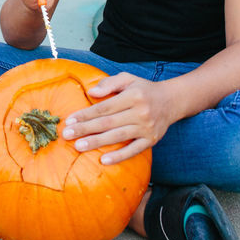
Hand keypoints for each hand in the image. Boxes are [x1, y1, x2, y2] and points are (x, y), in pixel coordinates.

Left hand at [61, 73, 177, 164]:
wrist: (172, 101)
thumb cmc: (144, 89)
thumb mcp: (128, 79)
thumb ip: (109, 83)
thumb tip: (91, 92)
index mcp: (133, 96)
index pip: (105, 107)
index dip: (86, 114)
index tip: (70, 121)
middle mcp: (141, 112)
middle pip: (108, 123)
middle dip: (86, 129)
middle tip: (67, 135)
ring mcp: (147, 128)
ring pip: (118, 137)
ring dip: (97, 143)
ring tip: (79, 146)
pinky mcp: (151, 140)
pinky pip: (134, 150)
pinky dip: (119, 156)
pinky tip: (104, 161)